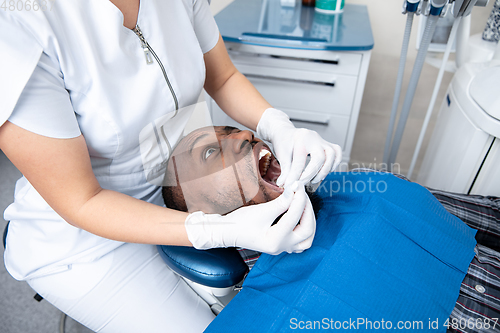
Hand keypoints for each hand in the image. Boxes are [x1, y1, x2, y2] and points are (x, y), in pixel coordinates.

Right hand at [185, 182, 315, 254]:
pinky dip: (304, 228)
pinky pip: (301, 241)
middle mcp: (282, 247)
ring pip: (307, 239)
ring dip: (309, 221)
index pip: (295, 216)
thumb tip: (295, 189)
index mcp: (276, 240)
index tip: (298, 185)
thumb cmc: (240, 222)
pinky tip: (300, 216)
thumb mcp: (261, 211)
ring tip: (303, 205)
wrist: (227, 232)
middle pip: (307, 230)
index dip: (299, 198)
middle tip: (302, 194)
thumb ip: (281, 202)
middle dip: (307, 210)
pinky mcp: (281, 245)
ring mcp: (283, 248)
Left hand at [257, 108, 341, 186]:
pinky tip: (324, 171)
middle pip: (320, 157)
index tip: (291, 185)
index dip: (295, 176)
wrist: (286, 133)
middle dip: (312, 173)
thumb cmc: (284, 143)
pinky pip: (337, 153)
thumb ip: (285, 171)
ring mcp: (322, 140)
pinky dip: (334, 163)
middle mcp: (313, 138)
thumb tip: (285, 185)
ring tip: (314, 180)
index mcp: (300, 139)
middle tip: (303, 182)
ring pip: (332, 154)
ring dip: (324, 170)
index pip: (300, 161)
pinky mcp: (327, 144)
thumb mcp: (281, 155)